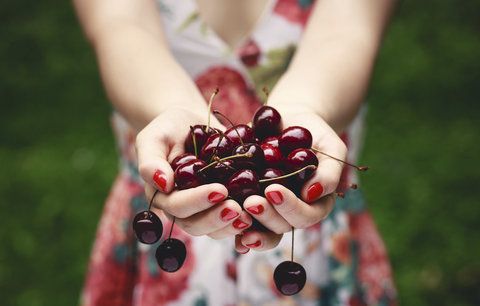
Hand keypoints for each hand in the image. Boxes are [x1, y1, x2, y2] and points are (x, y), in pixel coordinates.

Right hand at [136, 107, 252, 237]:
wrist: (190, 124)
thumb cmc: (168, 128)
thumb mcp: (154, 137)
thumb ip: (151, 160)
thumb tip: (163, 184)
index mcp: (163, 195)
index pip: (177, 206)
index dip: (197, 201)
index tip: (219, 190)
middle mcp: (181, 208)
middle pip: (195, 224)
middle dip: (216, 218)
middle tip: (237, 208)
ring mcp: (202, 210)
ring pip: (213, 229)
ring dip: (230, 225)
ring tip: (250, 214)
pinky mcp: (221, 206)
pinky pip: (229, 222)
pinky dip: (242, 222)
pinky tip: (257, 214)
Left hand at [235, 105, 345, 252]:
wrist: (288, 119)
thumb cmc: (314, 133)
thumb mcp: (331, 147)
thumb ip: (329, 171)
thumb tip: (312, 194)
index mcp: (314, 204)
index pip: (306, 216)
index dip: (291, 209)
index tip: (273, 191)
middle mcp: (291, 212)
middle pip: (281, 227)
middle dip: (267, 217)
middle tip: (251, 203)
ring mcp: (269, 209)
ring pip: (261, 228)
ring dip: (249, 225)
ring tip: (234, 210)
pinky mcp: (247, 200)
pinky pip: (240, 219)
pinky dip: (232, 225)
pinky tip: (223, 219)